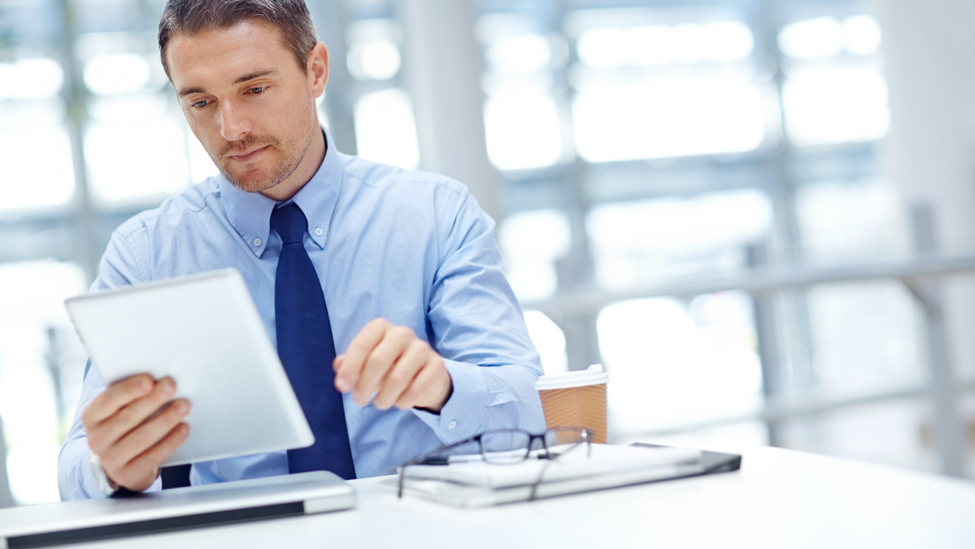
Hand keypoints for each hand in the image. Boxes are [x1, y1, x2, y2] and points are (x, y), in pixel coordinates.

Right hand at [82, 374, 190, 491]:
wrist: (119, 463)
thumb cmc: (124, 425)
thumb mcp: (119, 409)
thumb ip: (132, 395)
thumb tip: (158, 380)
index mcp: (92, 417)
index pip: (107, 400)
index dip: (128, 390)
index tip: (149, 380)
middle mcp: (96, 439)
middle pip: (128, 417)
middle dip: (152, 400)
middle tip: (171, 386)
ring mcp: (110, 459)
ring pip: (141, 437)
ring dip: (165, 420)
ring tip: (183, 406)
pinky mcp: (128, 474)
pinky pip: (152, 457)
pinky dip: (170, 441)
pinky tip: (183, 428)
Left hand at [334, 318, 451, 412]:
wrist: (424, 374)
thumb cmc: (388, 366)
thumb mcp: (366, 363)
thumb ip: (349, 364)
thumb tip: (339, 367)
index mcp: (381, 327)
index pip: (362, 343)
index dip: (350, 367)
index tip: (343, 386)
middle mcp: (403, 333)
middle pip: (378, 361)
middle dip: (364, 386)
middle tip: (360, 400)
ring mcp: (422, 348)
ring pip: (397, 379)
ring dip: (383, 398)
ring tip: (380, 403)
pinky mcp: (437, 365)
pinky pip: (416, 389)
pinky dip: (403, 401)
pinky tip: (399, 402)